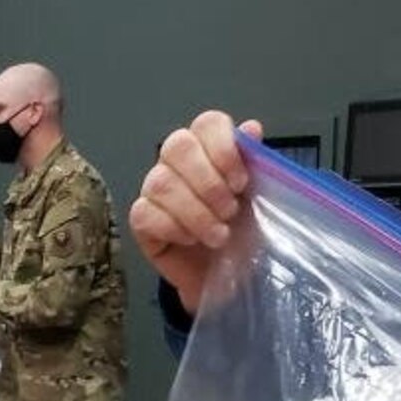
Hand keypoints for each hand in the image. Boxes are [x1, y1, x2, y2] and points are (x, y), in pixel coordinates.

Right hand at [130, 112, 263, 315]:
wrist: (229, 277)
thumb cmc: (243, 233)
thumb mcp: (259, 197)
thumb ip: (255, 162)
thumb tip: (251, 128)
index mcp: (208, 147)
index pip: (207, 123)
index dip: (223, 149)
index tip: (241, 183)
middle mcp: (177, 161)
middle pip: (178, 145)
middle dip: (209, 183)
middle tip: (230, 212)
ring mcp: (154, 188)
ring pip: (162, 183)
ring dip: (196, 213)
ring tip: (219, 236)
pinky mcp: (141, 219)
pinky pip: (146, 213)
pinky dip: (174, 229)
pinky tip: (191, 241)